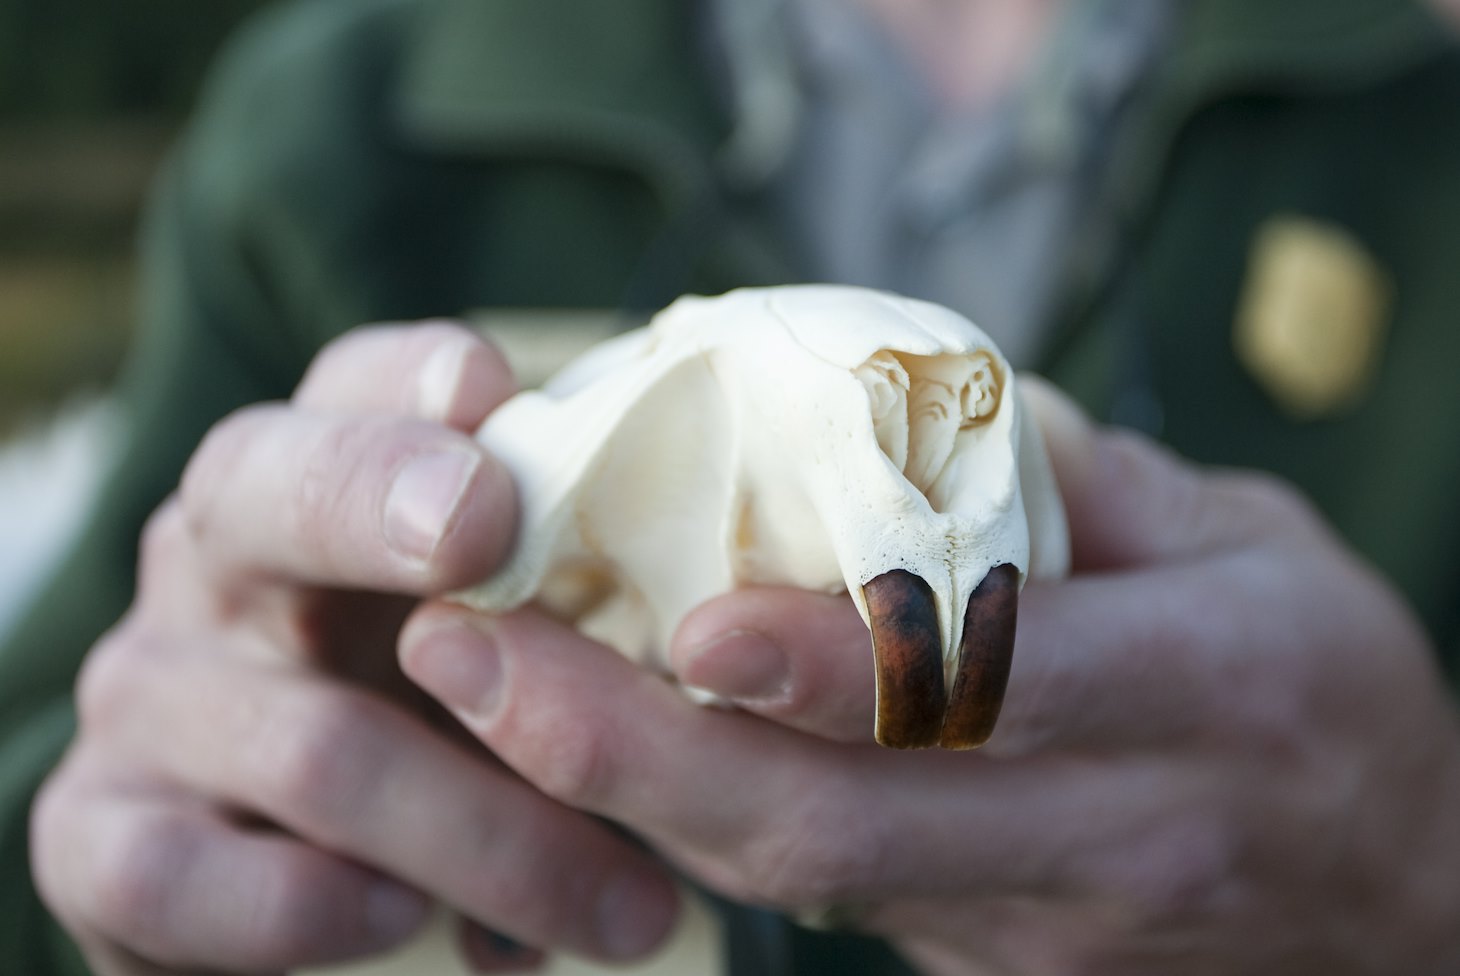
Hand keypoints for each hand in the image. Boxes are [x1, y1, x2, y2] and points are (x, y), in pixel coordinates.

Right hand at [30, 324, 677, 974]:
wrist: (259, 870)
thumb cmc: (424, 713)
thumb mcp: (494, 632)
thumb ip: (566, 602)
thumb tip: (730, 623)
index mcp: (321, 482)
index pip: (358, 385)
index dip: (419, 382)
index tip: (494, 395)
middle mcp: (217, 561)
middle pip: (269, 488)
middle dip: (381, 502)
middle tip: (487, 533)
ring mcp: (152, 692)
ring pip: (313, 742)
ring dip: (494, 837)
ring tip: (636, 910)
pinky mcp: (102, 833)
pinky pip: (177, 872)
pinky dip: (309, 906)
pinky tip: (410, 925)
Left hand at [398, 381, 1459, 974]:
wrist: (1406, 897)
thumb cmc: (1325, 685)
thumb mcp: (1253, 545)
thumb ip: (1087, 482)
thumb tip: (920, 418)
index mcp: (1204, 691)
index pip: (992, 684)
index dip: (834, 667)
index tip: (682, 622)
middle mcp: (1111, 833)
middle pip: (841, 825)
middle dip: (634, 753)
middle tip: (473, 659)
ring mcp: (1038, 928)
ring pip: (807, 882)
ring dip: (630, 795)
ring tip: (484, 694)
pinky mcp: (990, 971)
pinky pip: (824, 901)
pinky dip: (697, 825)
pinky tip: (595, 750)